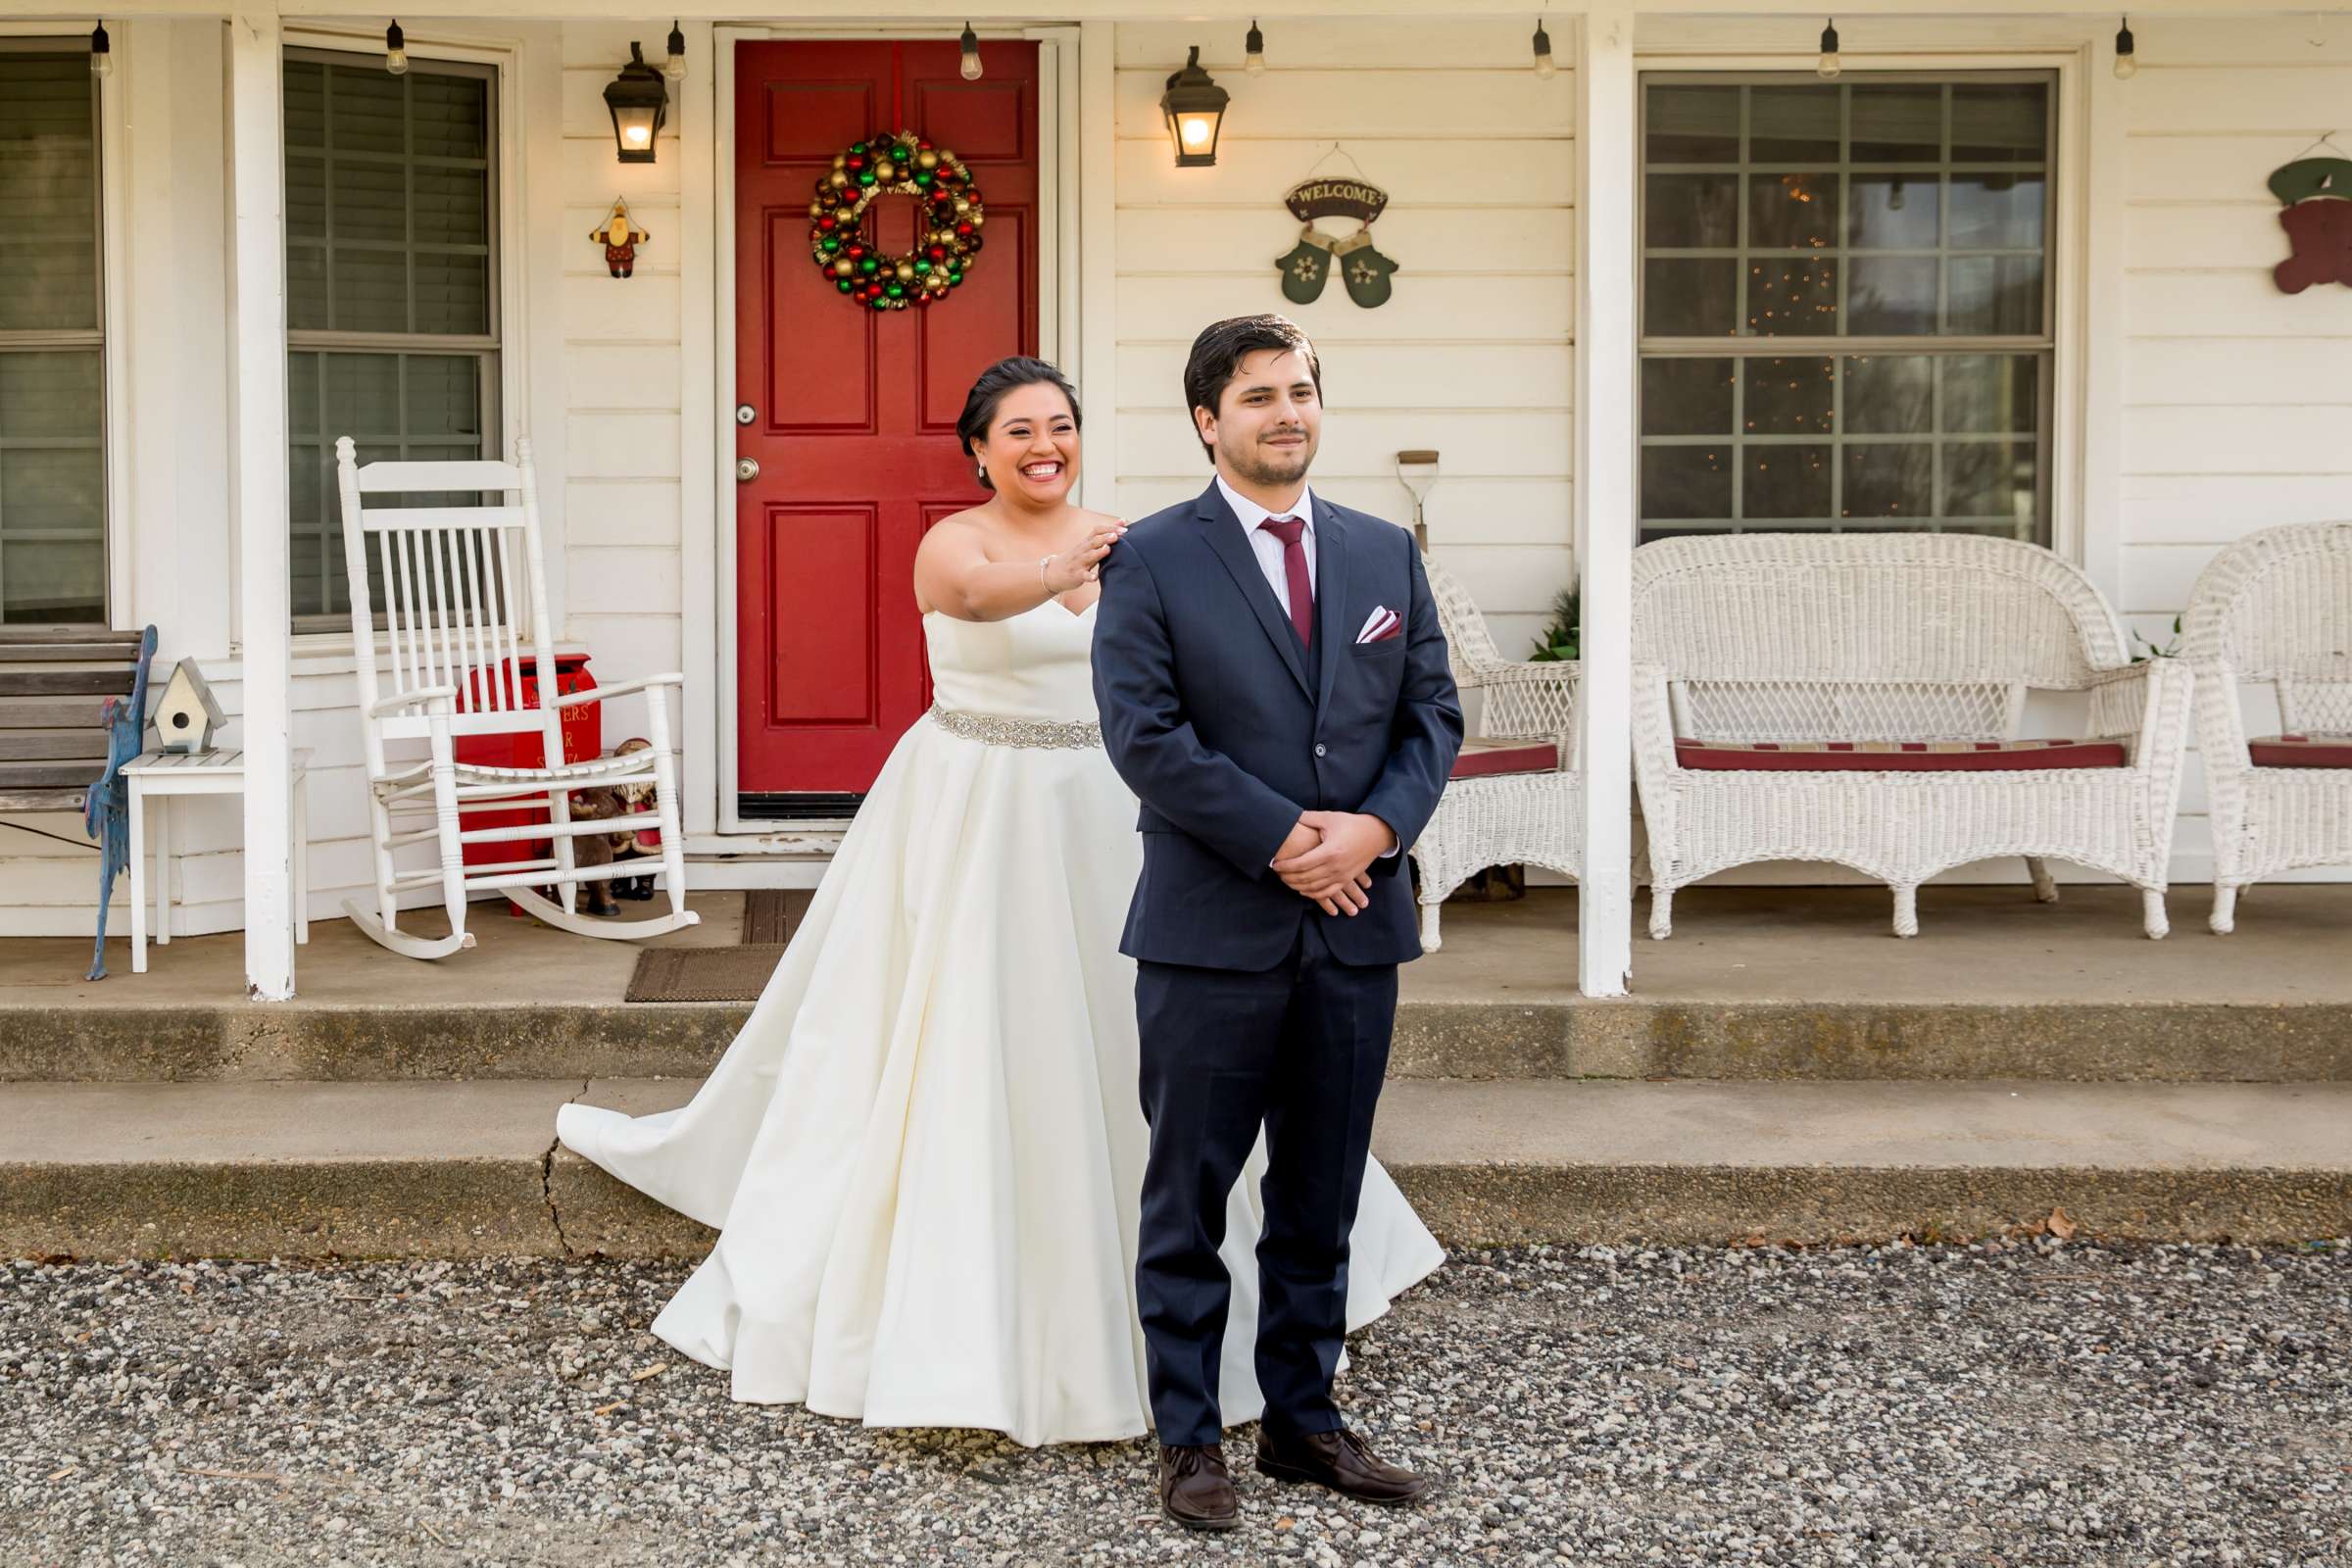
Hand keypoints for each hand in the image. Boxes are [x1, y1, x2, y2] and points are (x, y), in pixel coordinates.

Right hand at [1044, 519, 1125, 594]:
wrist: (1054, 572)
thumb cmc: (1077, 557)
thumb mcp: (1089, 545)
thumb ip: (1105, 535)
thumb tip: (1123, 521)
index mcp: (1086, 542)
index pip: (1097, 531)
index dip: (1110, 528)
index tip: (1124, 527)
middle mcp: (1082, 550)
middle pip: (1094, 541)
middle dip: (1106, 537)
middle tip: (1117, 535)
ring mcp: (1079, 562)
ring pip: (1088, 556)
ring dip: (1098, 552)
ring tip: (1107, 550)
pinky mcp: (1076, 575)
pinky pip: (1083, 575)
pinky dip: (1089, 576)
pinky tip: (1095, 577)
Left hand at [1273, 811, 1395, 910]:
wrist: (1376, 834)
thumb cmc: (1351, 824)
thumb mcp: (1329, 818)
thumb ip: (1308, 818)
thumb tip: (1290, 816)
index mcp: (1329, 851)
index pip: (1301, 864)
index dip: (1285, 866)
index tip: (1275, 864)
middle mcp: (1335, 867)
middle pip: (1305, 878)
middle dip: (1288, 878)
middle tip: (1277, 874)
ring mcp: (1342, 876)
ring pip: (1314, 888)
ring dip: (1297, 887)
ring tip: (1287, 881)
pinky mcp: (1346, 879)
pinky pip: (1327, 893)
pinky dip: (1313, 894)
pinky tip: (1303, 890)